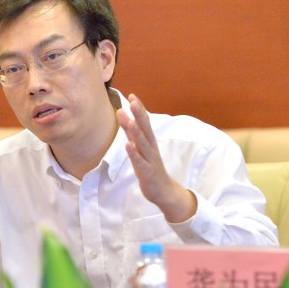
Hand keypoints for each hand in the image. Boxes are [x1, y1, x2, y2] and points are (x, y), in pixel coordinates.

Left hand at [116, 94, 196, 222]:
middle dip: (139, 115)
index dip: (139, 110)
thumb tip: (125, 118)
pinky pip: (140, 162)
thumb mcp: (141, 149)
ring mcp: (150, 160)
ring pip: (143, 144)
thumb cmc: (150, 168)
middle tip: (132, 101)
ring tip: (129, 120)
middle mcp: (151, 148)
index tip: (132, 96)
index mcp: (150, 142)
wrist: (163, 192)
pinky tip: (128, 145)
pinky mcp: (147, 172)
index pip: (145, 123)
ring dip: (136, 132)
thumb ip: (133, 135)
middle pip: (145, 129)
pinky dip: (134, 153)